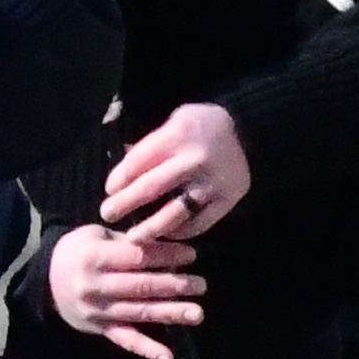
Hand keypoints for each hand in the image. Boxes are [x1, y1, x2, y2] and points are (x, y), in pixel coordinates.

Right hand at [48, 220, 201, 358]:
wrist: (43, 278)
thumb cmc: (77, 250)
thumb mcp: (96, 235)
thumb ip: (128, 242)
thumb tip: (167, 248)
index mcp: (95, 258)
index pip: (137, 257)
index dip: (166, 255)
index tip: (191, 255)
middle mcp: (96, 287)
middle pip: (141, 286)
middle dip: (174, 285)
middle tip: (200, 284)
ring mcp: (98, 312)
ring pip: (139, 313)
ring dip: (170, 314)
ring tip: (197, 313)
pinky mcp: (100, 329)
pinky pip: (125, 340)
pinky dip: (147, 350)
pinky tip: (168, 357)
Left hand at [102, 100, 252, 244]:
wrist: (251, 131)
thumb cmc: (202, 126)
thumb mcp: (175, 121)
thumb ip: (150, 144)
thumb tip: (122, 168)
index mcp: (177, 136)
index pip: (139, 161)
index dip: (120, 178)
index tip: (108, 191)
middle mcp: (194, 160)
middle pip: (152, 187)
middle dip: (125, 203)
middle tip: (107, 214)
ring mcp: (212, 182)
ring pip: (176, 212)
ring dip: (151, 228)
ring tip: (133, 237)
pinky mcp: (227, 200)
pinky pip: (199, 223)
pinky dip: (181, 232)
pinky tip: (167, 235)